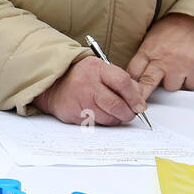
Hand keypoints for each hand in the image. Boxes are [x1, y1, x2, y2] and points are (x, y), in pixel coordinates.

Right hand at [33, 57, 148, 125]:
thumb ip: (121, 81)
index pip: (122, 82)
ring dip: (116, 119)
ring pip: (109, 118)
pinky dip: (103, 122)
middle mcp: (87, 85)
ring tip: (115, 113)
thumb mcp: (100, 69)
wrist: (53, 85)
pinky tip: (100, 114)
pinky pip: (97, 124)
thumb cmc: (81, 77)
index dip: (135, 96)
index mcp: (95, 69)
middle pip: (117, 105)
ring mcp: (80, 102)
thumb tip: (139, 100)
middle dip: (129, 112)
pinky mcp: (74, 116)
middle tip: (131, 113)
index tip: (140, 104)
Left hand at [126, 13, 193, 92]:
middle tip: (140, 102)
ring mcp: (180, 65)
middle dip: (142, 95)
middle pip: (147, 84)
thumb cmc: (176, 26)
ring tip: (177, 69)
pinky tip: (190, 69)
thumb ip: (146, 54)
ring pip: (171, 87)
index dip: (131, 83)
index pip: (133, 72)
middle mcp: (163, 58)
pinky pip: (191, 84)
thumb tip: (135, 73)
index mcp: (149, 49)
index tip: (131, 89)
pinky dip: (191, 80)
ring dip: (173, 82)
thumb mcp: (153, 35)